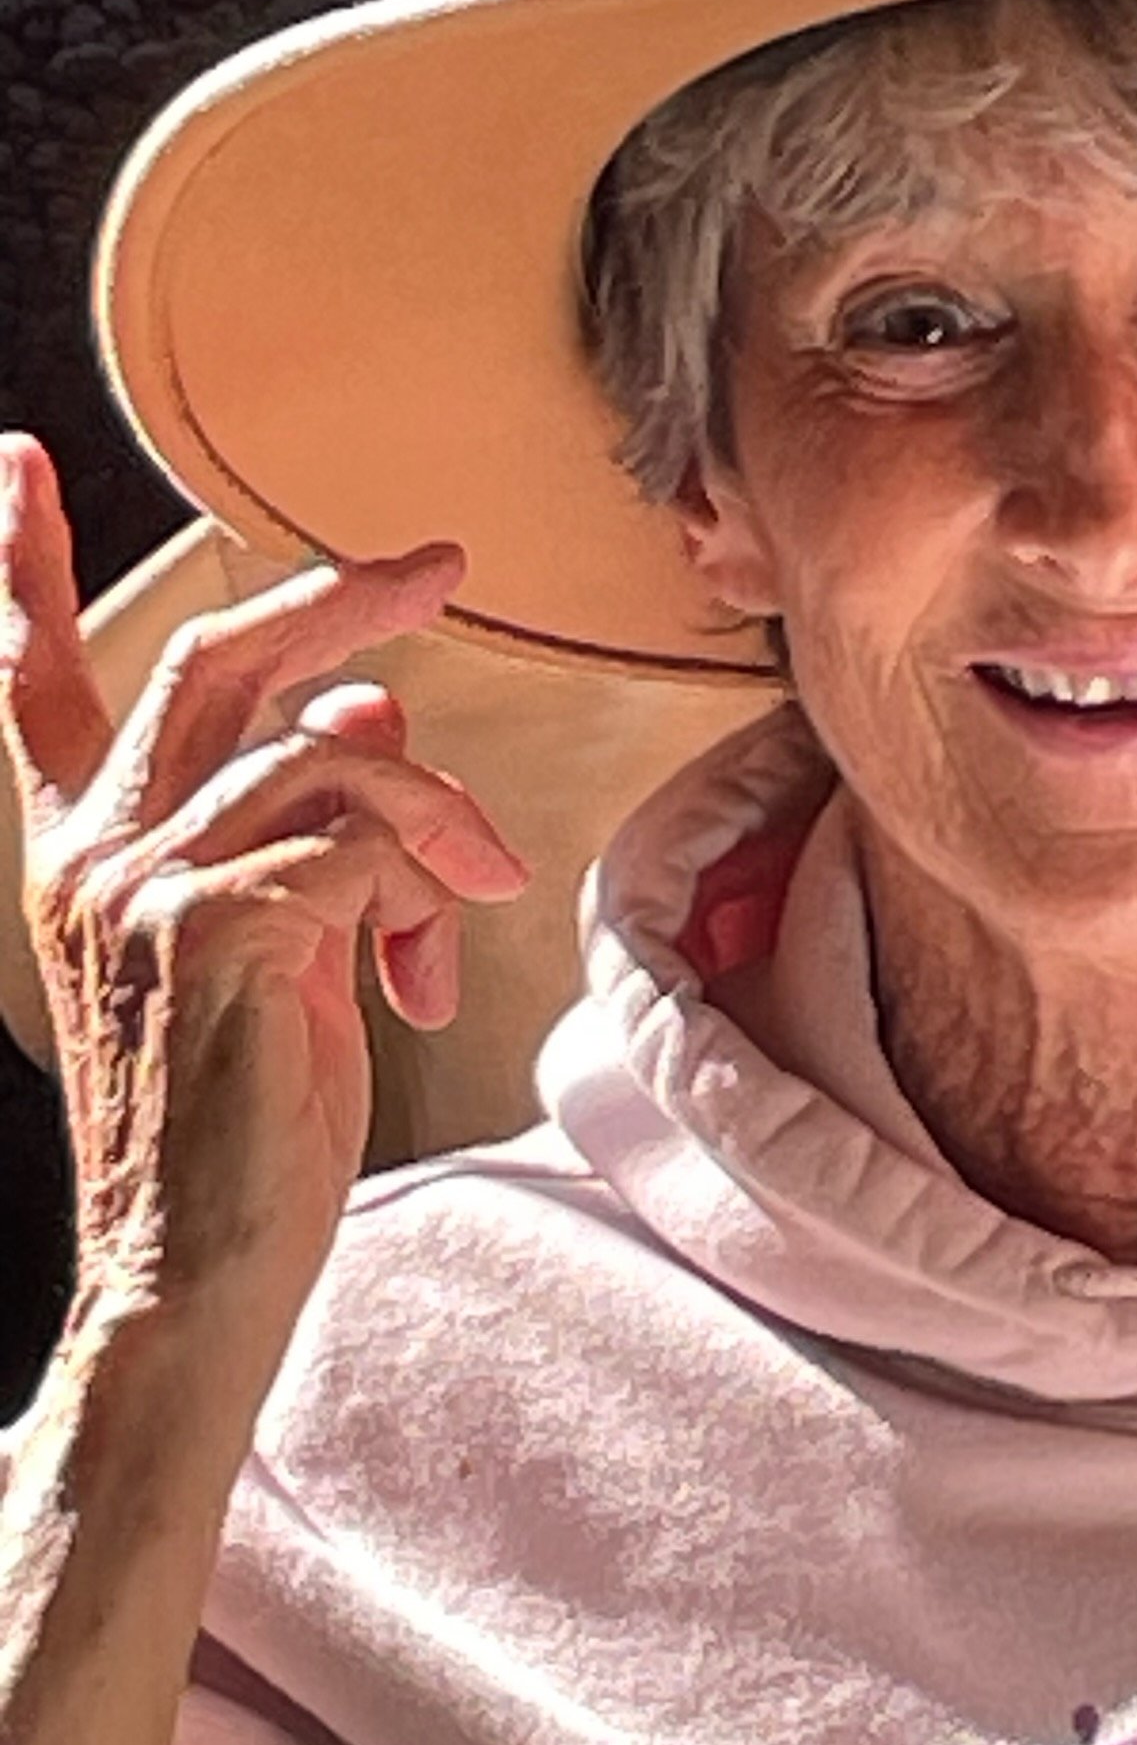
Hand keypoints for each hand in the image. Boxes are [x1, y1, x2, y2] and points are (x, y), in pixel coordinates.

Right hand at [0, 436, 528, 1376]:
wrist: (197, 1279)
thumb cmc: (240, 1129)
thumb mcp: (277, 949)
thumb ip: (299, 828)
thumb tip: (367, 710)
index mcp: (86, 854)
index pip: (38, 681)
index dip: (24, 565)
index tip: (17, 466)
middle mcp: (94, 852)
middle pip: (217, 659)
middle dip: (335, 596)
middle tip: (434, 568)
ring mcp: (143, 884)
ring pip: (329, 752)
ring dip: (435, 809)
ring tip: (482, 882)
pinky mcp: (216, 927)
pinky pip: (367, 834)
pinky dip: (431, 876)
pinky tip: (430, 964)